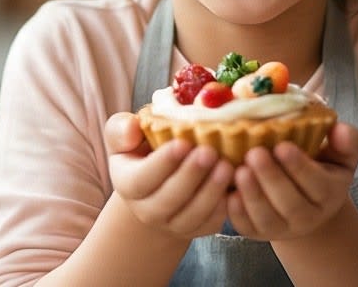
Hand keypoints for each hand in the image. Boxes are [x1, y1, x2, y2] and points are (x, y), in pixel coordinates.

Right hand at [105, 112, 233, 239]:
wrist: (160, 183)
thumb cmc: (144, 150)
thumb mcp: (125, 137)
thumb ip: (122, 130)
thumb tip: (132, 128)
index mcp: (127, 184)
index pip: (141, 179)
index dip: (162, 164)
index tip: (183, 143)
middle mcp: (147, 210)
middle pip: (168, 200)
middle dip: (190, 176)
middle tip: (210, 152)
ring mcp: (173, 224)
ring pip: (192, 215)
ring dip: (211, 191)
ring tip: (227, 166)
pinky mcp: (197, 229)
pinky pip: (210, 224)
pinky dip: (224, 206)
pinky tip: (235, 184)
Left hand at [227, 122, 357, 240]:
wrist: (303, 199)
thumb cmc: (320, 167)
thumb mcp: (340, 154)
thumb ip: (347, 141)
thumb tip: (339, 130)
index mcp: (329, 194)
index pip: (317, 185)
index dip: (299, 167)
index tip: (282, 146)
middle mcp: (308, 216)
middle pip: (290, 203)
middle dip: (271, 179)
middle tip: (254, 153)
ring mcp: (282, 227)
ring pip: (267, 218)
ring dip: (252, 195)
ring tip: (239, 170)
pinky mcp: (258, 232)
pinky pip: (247, 227)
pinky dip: (237, 213)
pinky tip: (228, 193)